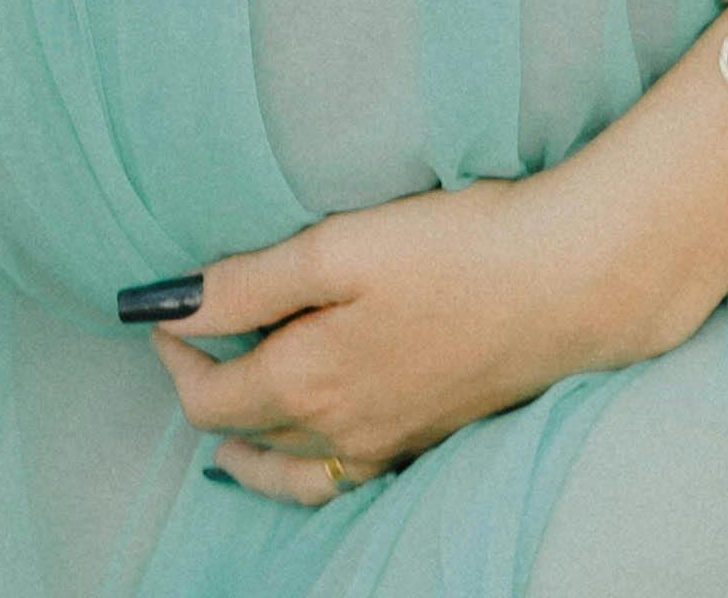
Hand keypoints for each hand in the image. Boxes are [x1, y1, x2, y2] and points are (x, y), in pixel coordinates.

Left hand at [141, 164, 702, 507]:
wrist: (567, 282)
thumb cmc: (454, 251)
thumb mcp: (335, 249)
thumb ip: (245, 285)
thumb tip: (169, 309)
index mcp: (307, 384)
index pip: (209, 397)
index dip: (174, 355)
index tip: (160, 310)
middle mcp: (342, 431)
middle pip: (246, 433)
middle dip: (207, 391)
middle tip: (190, 344)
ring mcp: (389, 442)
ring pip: (294, 471)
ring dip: (251, 452)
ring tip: (227, 436)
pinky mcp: (429, 435)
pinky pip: (346, 478)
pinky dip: (310, 471)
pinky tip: (315, 446)